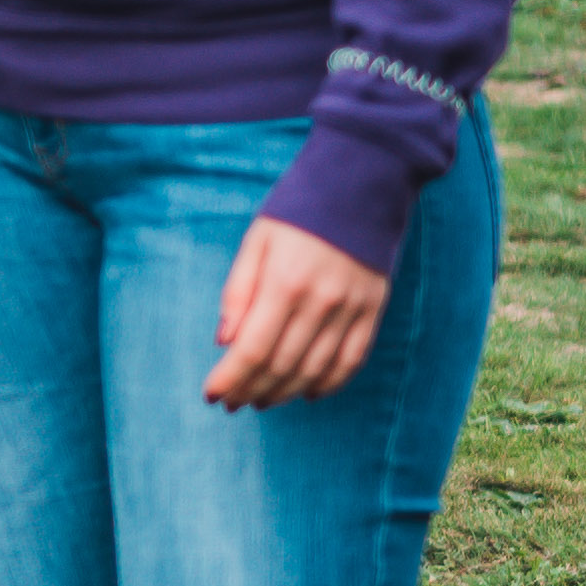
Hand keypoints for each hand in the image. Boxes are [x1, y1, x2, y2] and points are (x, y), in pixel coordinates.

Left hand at [206, 215, 387, 408]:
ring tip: (261, 400)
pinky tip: (308, 393)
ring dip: (284, 393)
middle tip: (233, 402)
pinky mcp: (373, 310)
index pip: (252, 349)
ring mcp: (350, 309)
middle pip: (281, 366)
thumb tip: (224, 342)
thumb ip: (238, 292)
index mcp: (284, 282)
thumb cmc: (299, 209)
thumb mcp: (256, 240)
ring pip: (314, 371)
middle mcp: (319, 302)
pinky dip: (329, 384)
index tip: (212, 394)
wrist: (364, 183)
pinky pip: (351, 361)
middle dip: (251, 390)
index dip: (230, 378)